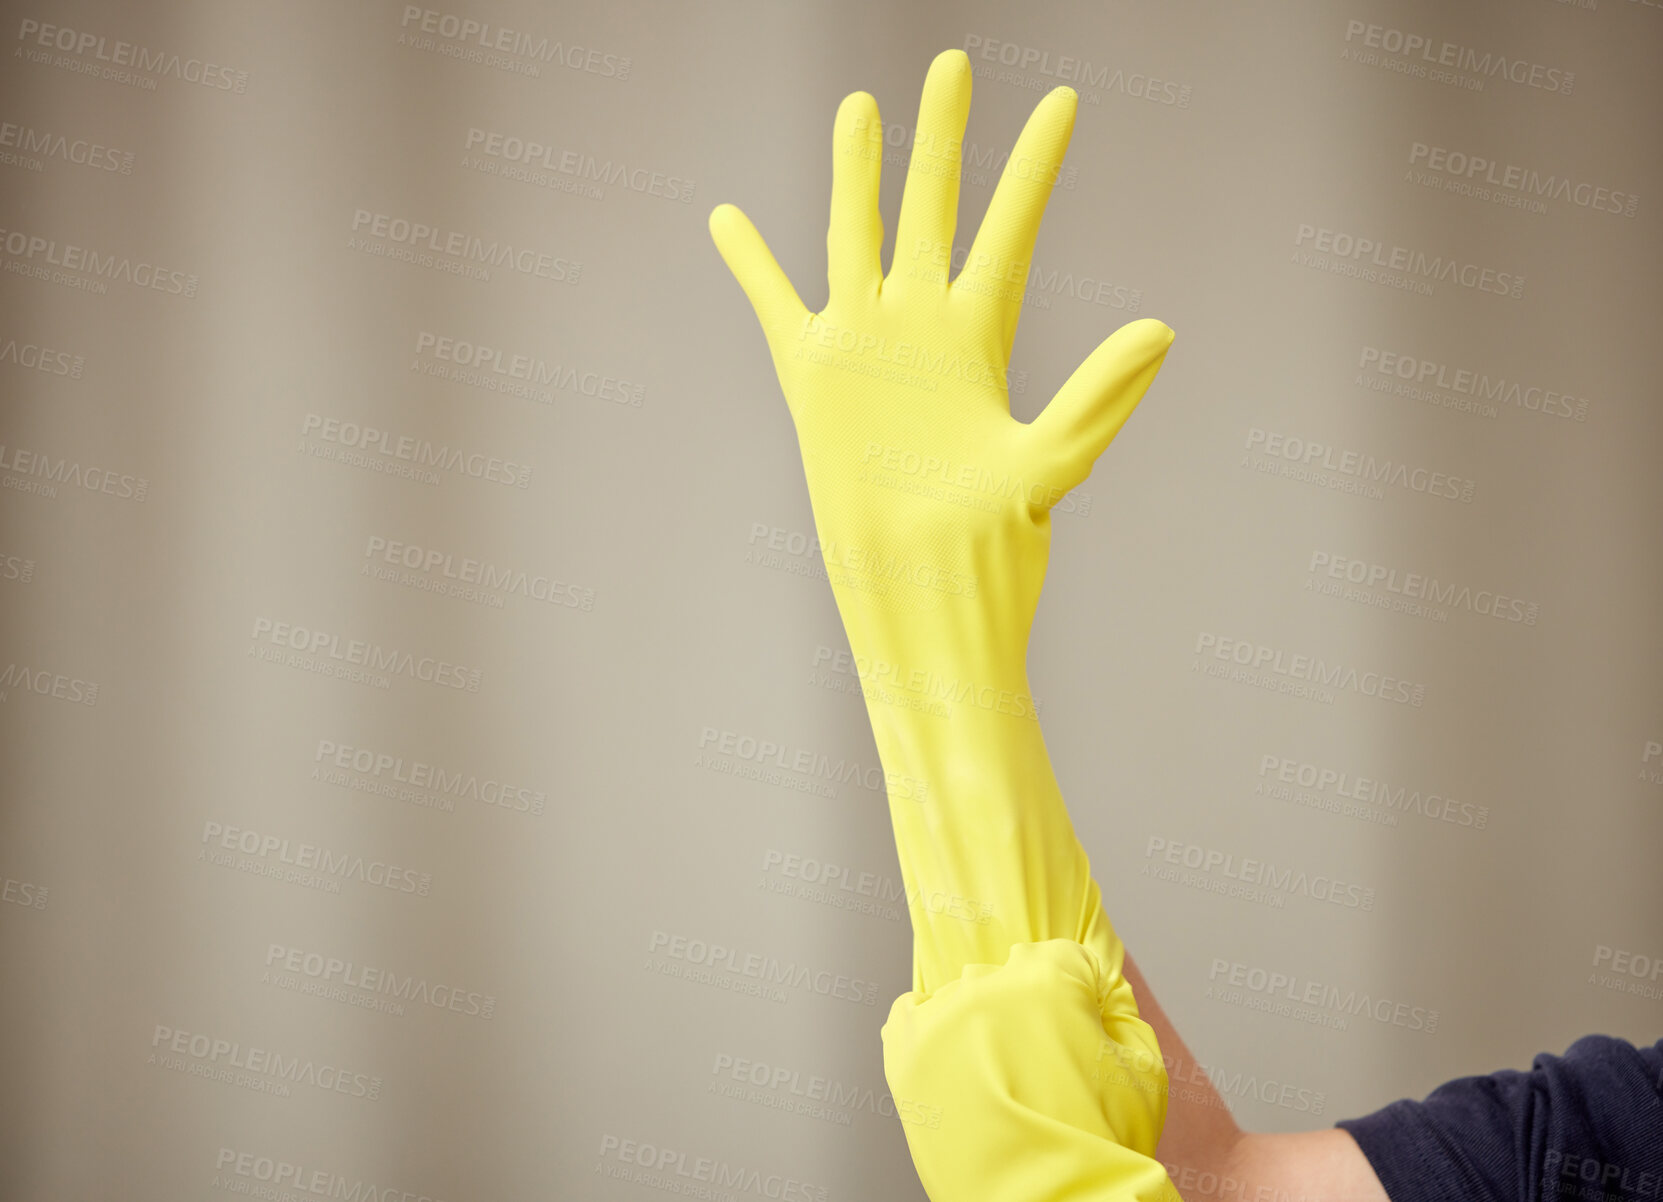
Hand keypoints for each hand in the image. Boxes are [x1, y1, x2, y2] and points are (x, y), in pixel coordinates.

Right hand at [709, 48, 1174, 662]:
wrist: (918, 594)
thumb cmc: (988, 546)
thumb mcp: (1049, 465)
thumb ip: (1099, 396)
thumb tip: (1162, 328)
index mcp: (981, 338)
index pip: (1010, 230)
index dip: (1035, 166)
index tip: (1066, 99)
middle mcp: (922, 328)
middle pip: (932, 208)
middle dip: (942, 139)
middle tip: (953, 62)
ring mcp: (864, 345)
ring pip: (854, 234)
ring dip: (854, 173)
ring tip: (858, 106)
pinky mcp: (810, 374)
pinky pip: (773, 301)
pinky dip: (750, 262)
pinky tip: (728, 216)